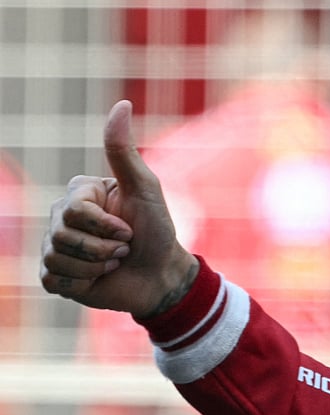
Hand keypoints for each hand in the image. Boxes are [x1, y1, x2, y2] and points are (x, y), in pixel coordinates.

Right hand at [41, 99, 197, 317]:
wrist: (162, 276)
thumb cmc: (157, 231)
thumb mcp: (146, 189)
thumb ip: (124, 151)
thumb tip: (122, 104)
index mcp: (78, 194)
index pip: (73, 210)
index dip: (106, 226)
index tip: (128, 229)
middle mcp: (60, 217)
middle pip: (62, 235)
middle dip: (104, 249)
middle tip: (124, 249)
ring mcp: (54, 247)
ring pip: (58, 258)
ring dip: (97, 266)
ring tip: (114, 263)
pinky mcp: (55, 276)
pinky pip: (54, 279)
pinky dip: (83, 282)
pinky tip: (99, 279)